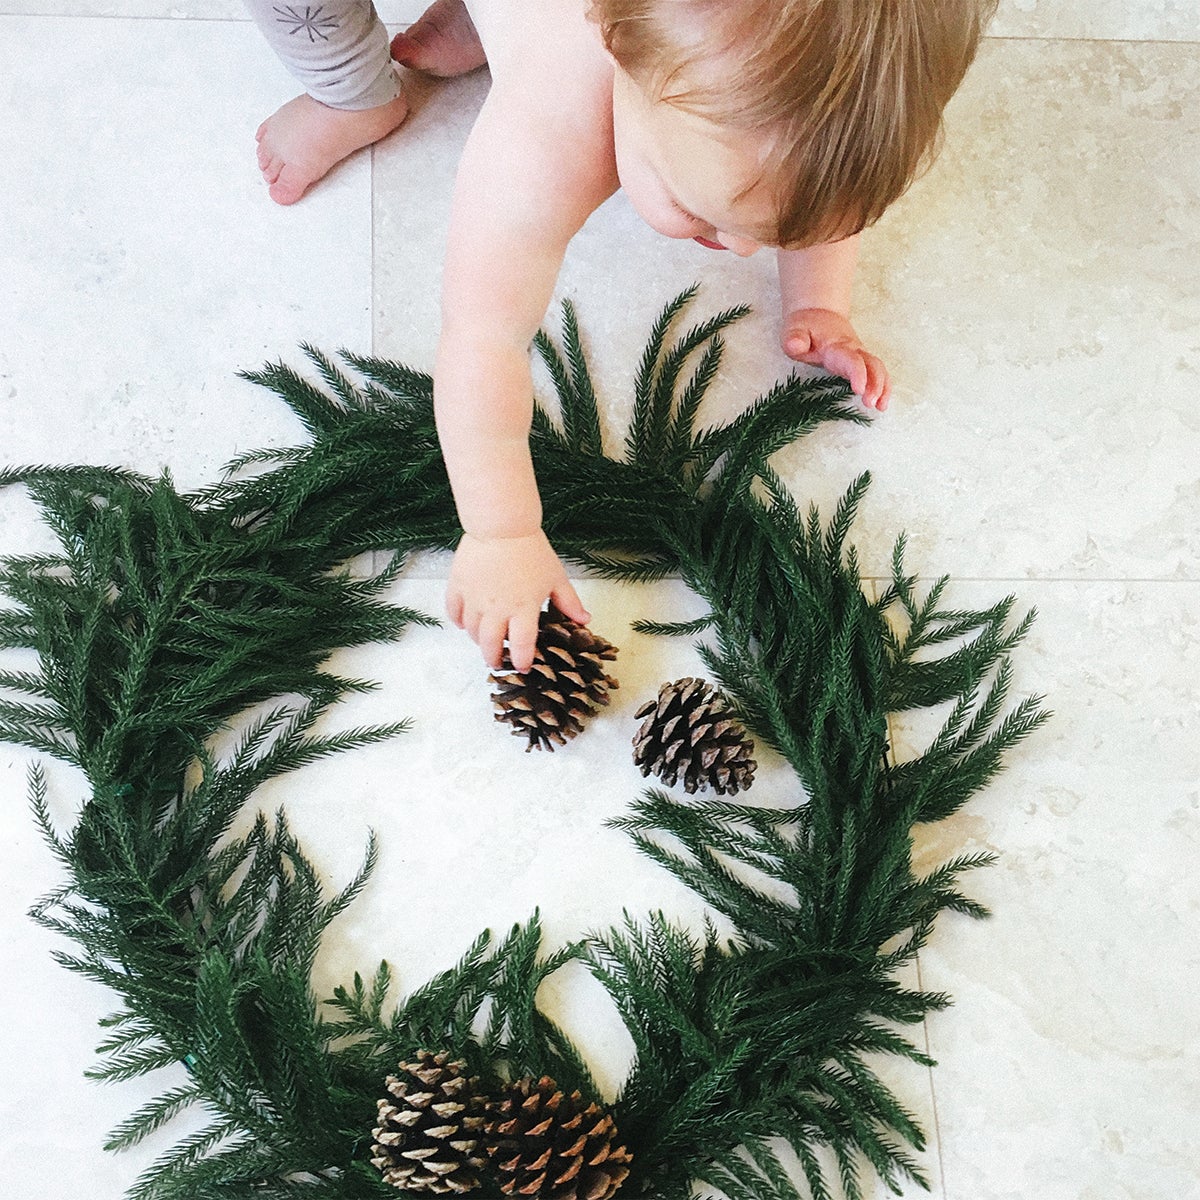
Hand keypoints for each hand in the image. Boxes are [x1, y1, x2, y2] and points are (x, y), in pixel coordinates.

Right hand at [446, 530, 589, 672]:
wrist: (502, 526)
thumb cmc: (532, 550)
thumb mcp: (556, 577)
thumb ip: (569, 602)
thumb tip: (585, 621)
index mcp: (523, 609)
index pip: (523, 645)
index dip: (524, 660)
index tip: (525, 667)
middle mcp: (496, 610)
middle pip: (490, 645)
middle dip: (495, 658)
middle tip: (498, 661)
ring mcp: (474, 599)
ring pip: (471, 632)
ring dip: (478, 641)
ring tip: (485, 641)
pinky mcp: (457, 586)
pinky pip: (453, 612)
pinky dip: (458, 622)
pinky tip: (464, 623)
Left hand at [782, 307, 890, 411]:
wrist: (818, 314)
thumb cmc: (804, 327)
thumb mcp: (793, 331)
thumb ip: (794, 339)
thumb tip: (795, 345)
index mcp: (835, 345)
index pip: (851, 359)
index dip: (857, 374)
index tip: (860, 389)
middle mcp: (852, 349)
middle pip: (871, 364)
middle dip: (874, 384)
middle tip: (871, 403)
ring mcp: (860, 354)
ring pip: (877, 368)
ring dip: (882, 387)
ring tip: (881, 407)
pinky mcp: (862, 360)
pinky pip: (877, 372)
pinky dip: (883, 387)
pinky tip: (881, 404)